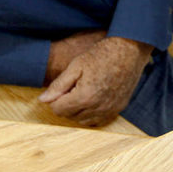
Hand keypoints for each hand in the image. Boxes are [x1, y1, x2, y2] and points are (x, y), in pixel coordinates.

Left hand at [38, 37, 152, 126]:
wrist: (130, 50)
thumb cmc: (102, 54)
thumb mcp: (76, 65)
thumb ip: (58, 85)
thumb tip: (43, 100)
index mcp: (84, 97)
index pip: (58, 110)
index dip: (55, 98)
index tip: (62, 87)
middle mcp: (97, 107)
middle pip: (69, 116)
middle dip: (65, 104)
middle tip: (72, 87)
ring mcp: (109, 110)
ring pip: (83, 121)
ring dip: (78, 111)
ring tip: (81, 92)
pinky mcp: (118, 109)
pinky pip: (99, 120)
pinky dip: (91, 114)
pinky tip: (92, 99)